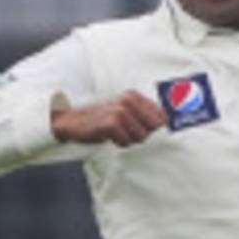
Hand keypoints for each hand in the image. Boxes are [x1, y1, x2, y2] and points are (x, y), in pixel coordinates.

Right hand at [51, 92, 166, 147]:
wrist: (71, 121)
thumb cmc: (101, 120)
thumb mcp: (124, 113)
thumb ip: (145, 117)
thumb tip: (167, 127)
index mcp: (135, 96)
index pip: (162, 117)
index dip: (155, 129)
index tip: (142, 130)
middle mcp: (129, 100)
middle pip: (154, 128)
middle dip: (143, 135)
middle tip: (126, 132)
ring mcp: (120, 110)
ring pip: (141, 136)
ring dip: (129, 140)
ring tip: (116, 133)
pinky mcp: (111, 122)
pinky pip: (126, 141)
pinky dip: (119, 143)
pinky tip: (109, 136)